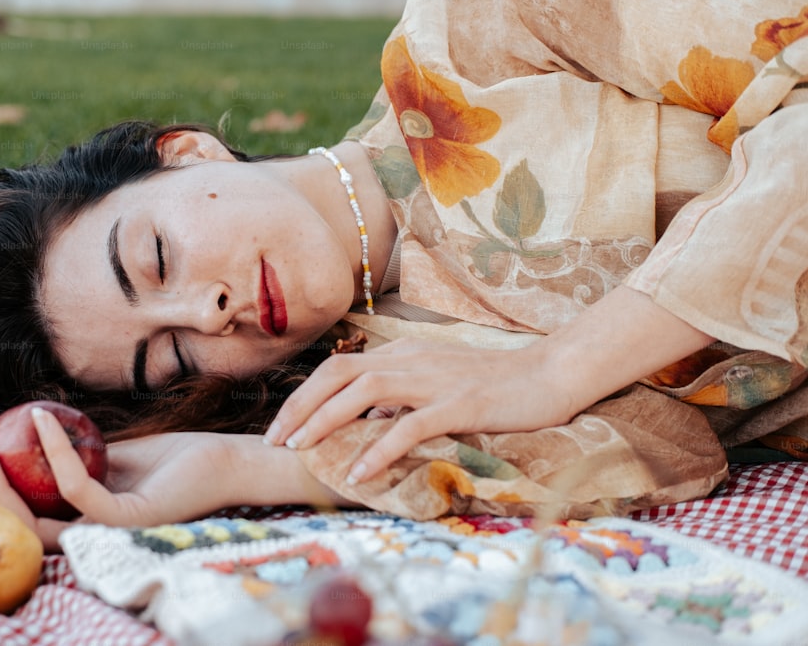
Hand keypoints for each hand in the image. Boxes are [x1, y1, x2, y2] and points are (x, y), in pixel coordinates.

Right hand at [0, 408, 241, 550]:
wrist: (224, 460)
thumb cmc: (174, 458)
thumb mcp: (114, 454)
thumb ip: (75, 456)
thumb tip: (30, 436)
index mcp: (85, 524)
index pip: (22, 522)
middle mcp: (93, 536)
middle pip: (18, 531)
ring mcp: (110, 532)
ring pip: (36, 522)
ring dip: (1, 486)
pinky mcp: (129, 519)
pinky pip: (78, 490)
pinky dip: (55, 453)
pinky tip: (42, 420)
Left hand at [263, 286, 715, 486]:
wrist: (551, 373)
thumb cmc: (495, 383)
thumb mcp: (437, 386)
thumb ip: (401, 400)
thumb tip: (367, 425)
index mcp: (402, 353)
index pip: (338, 368)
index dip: (303, 396)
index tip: (280, 428)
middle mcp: (411, 359)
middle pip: (338, 374)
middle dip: (300, 406)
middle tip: (273, 440)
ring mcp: (435, 379)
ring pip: (365, 391)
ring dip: (326, 421)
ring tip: (300, 451)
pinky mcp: (461, 403)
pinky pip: (411, 425)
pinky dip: (380, 447)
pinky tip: (360, 472)